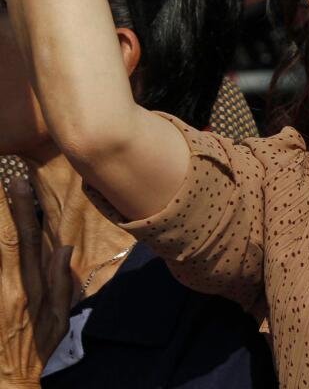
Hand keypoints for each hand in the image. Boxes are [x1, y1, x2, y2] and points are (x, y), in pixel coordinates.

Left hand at [0, 178, 73, 385]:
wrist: (11, 380)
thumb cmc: (42, 349)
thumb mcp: (61, 318)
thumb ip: (61, 282)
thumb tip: (63, 248)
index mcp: (30, 287)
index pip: (26, 238)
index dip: (20, 209)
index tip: (17, 182)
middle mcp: (8, 286)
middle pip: (2, 239)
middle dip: (2, 208)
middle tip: (2, 179)